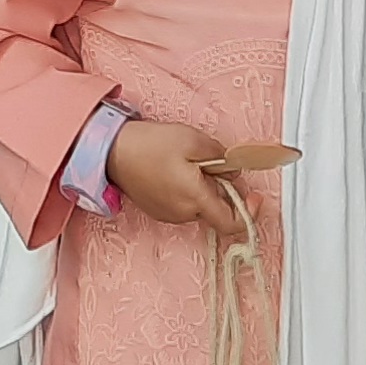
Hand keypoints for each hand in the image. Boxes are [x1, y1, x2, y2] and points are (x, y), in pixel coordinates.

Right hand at [107, 117, 246, 233]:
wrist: (111, 150)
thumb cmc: (151, 144)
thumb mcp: (194, 140)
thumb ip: (222, 158)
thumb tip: (234, 173)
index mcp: (195, 199)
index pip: (231, 223)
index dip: (249, 214)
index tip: (254, 197)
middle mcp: (183, 214)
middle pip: (216, 210)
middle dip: (222, 189)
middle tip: (213, 163)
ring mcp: (168, 214)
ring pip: (199, 206)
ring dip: (204, 189)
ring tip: (189, 161)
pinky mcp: (157, 209)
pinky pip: (183, 204)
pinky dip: (188, 190)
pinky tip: (175, 169)